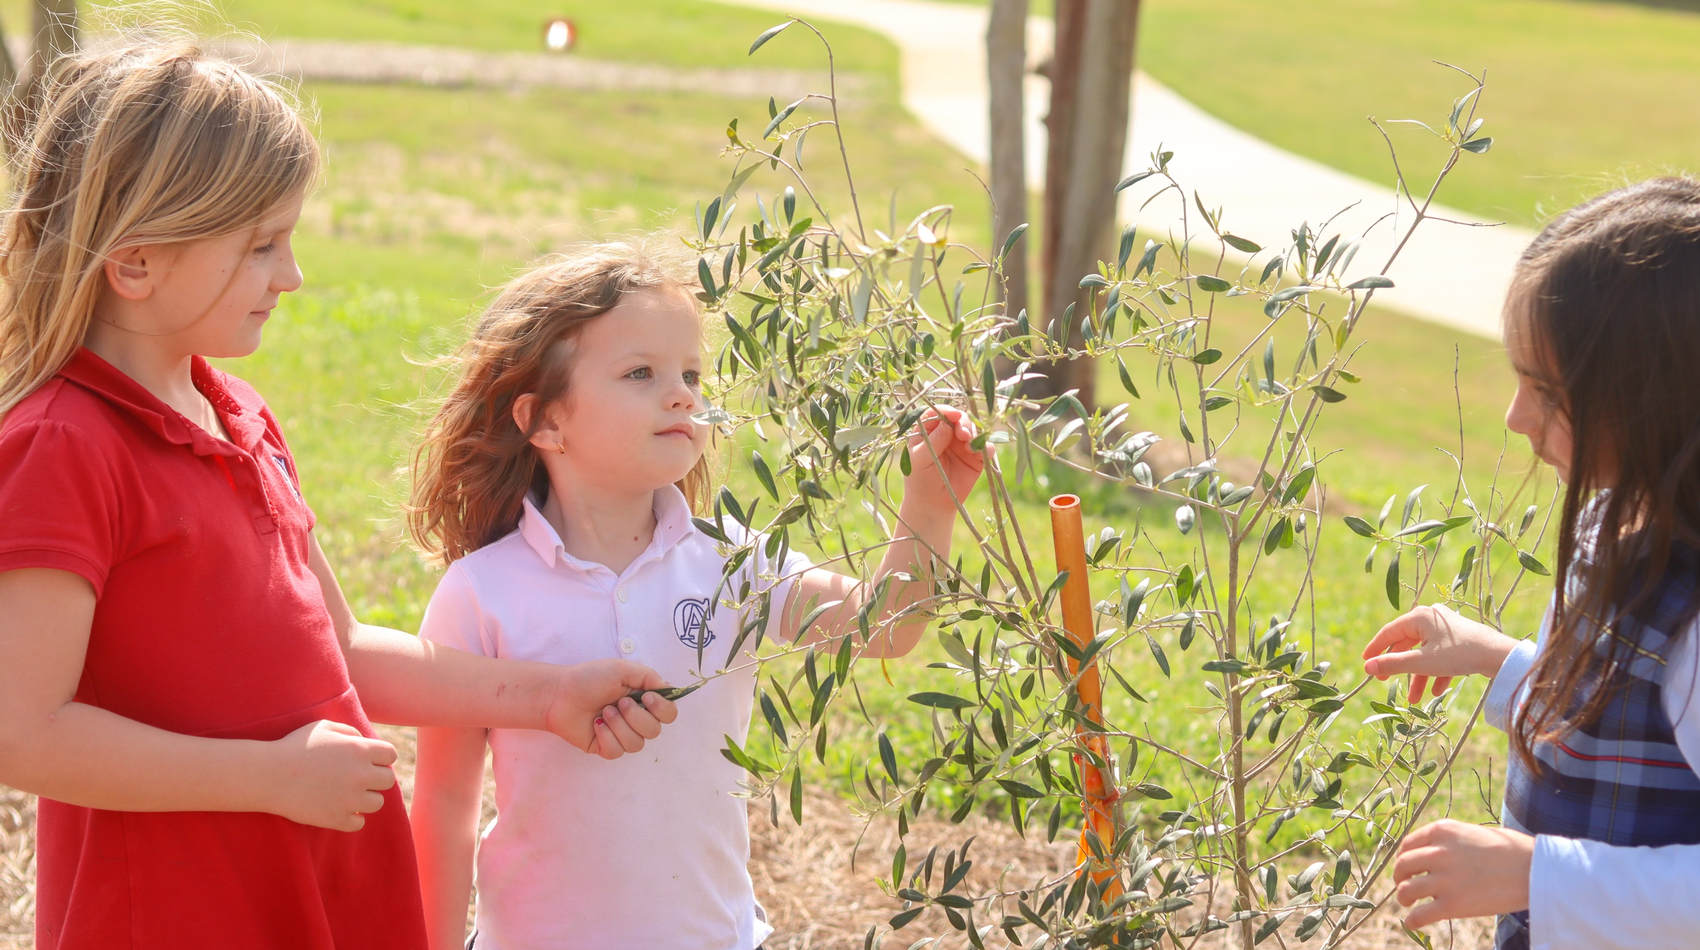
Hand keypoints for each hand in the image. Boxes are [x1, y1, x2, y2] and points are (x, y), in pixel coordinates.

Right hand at [264, 720, 397, 831]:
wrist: (268, 774)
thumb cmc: (295, 746)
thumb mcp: (324, 727)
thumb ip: (350, 732)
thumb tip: (365, 742)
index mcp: (360, 750)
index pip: (391, 755)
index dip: (380, 758)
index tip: (367, 761)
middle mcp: (360, 774)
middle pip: (388, 780)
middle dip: (374, 778)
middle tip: (357, 779)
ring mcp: (350, 799)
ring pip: (377, 803)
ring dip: (365, 799)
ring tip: (348, 795)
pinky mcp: (337, 819)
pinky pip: (359, 823)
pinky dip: (352, 818)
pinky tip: (339, 809)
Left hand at [543, 659, 678, 756]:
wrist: (559, 694)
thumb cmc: (589, 678)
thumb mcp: (622, 669)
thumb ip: (649, 677)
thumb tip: (669, 690)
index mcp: (643, 700)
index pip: (669, 714)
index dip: (662, 709)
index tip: (647, 698)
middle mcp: (636, 719)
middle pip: (655, 731)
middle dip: (636, 716)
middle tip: (618, 703)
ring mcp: (621, 735)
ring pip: (637, 744)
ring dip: (619, 726)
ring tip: (603, 712)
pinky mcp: (606, 748)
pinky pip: (617, 751)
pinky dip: (606, 737)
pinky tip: (596, 725)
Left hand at [902, 406, 986, 518]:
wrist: (933, 504)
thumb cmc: (920, 479)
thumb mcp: (921, 459)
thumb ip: (933, 441)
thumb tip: (946, 422)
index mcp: (929, 431)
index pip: (937, 413)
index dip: (946, 411)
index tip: (954, 416)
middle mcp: (947, 433)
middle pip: (959, 418)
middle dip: (964, 423)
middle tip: (963, 435)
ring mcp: (962, 444)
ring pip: (974, 430)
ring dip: (975, 434)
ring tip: (969, 447)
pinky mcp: (976, 458)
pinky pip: (986, 448)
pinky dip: (987, 448)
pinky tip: (981, 454)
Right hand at [1362, 604, 1517, 702]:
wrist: (1499, 656)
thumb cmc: (1458, 654)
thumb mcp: (1422, 662)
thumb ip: (1393, 664)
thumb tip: (1367, 668)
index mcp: (1419, 617)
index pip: (1389, 633)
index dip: (1375, 648)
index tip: (1365, 663)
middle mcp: (1431, 618)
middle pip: (1407, 644)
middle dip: (1399, 667)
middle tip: (1385, 681)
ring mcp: (1446, 628)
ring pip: (1424, 653)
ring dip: (1418, 675)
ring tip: (1415, 699)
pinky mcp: (1459, 638)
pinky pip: (1440, 655)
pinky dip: (1436, 672)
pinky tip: (1436, 690)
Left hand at [1394, 819, 1532, 928]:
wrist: (1535, 871)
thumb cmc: (1512, 851)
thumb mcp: (1473, 833)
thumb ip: (1450, 842)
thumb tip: (1432, 854)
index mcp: (1442, 831)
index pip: (1408, 845)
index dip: (1403, 858)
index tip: (1406, 867)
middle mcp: (1438, 852)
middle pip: (1402, 866)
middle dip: (1399, 877)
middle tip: (1404, 885)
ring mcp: (1444, 879)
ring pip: (1405, 890)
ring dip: (1403, 897)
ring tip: (1408, 903)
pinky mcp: (1453, 905)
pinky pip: (1420, 915)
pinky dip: (1412, 921)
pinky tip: (1413, 922)